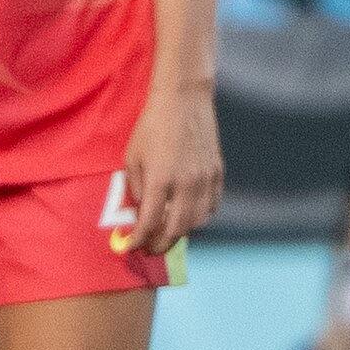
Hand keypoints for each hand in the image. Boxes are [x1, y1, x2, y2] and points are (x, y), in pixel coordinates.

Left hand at [122, 82, 222, 254]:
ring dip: (181, 233)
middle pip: (176, 230)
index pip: (150, 223)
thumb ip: (135, 188)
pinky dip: (199, 217)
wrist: (183, 100)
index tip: (132, 246)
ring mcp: (205, 180)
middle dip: (161, 245)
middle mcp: (185, 184)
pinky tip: (188, 215)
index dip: (140, 240)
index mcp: (160, 180)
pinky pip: (211, 206)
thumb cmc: (152, 125)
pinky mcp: (217, 173)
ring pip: (197, 223)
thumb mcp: (133, 156)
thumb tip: (139, 213)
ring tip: (168, 233)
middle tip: (150, 249)